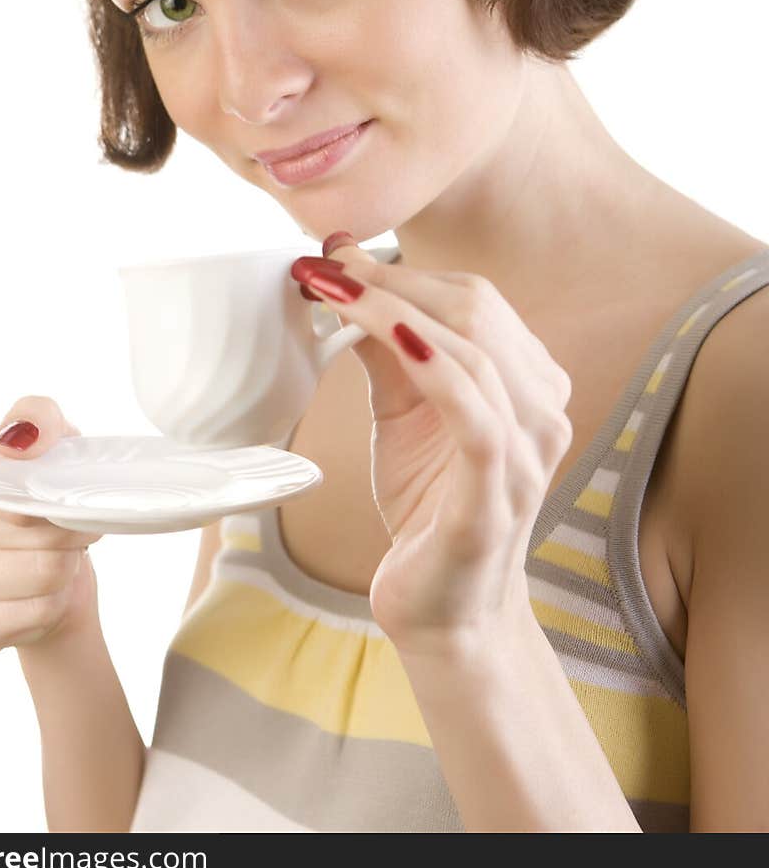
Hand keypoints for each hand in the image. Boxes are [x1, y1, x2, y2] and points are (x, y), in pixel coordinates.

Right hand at [0, 397, 101, 656]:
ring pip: (38, 573)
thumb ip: (37, 418)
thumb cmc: (41, 503)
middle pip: (28, 527)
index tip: (63, 497)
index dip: (50, 489)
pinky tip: (44, 596)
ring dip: (66, 568)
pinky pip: (29, 617)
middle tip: (77, 532)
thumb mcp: (51, 444)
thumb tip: (19, 440)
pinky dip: (53, 606)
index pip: (6, 475)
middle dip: (68, 530)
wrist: (47, 576)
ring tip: (62, 560)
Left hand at [290, 235, 572, 654]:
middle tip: (324, 267)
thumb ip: (386, 350)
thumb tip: (344, 277)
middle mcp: (542, 409)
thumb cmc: (428, 507)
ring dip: (396, 312)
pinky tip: (395, 339)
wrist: (445, 610)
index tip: (334, 256)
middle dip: (393, 281)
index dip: (401, 271)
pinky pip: (475, 416)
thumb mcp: (403, 414)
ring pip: (475, 352)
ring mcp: (528, 454)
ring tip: (334, 293)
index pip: (473, 300)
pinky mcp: (498, 496)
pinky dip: (434, 368)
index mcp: (528, 382)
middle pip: (476, 312)